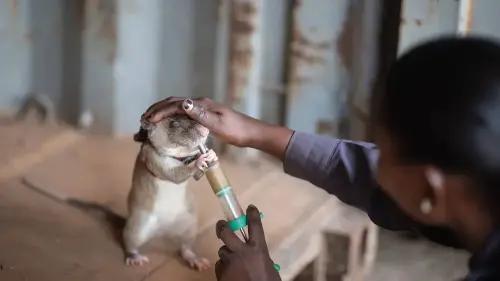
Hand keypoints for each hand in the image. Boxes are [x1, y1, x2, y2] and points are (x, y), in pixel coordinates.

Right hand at [140, 97, 262, 146]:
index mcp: (201, 104)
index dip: (160, 112)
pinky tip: (166, 126)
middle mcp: (199, 104)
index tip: (148, 121)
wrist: (251, 133)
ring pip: (176, 108)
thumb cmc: (236, 130)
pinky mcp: (203, 117)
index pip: (175, 104)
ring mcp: (201, 110)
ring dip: (161, 113)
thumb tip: (184, 103)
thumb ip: (201, 115)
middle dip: (156, 110)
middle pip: (172, 103)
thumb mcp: (218, 124)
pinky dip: (170, 119)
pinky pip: (182, 115)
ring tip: (149, 122)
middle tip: (142, 120)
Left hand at [214, 205, 280, 280]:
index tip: (250, 207)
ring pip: (222, 252)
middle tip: (221, 225)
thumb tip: (257, 257)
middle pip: (225, 233)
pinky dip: (224, 269)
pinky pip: (220, 267)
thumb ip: (261, 259)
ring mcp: (229, 262)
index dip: (252, 214)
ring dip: (227, 256)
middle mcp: (241, 252)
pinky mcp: (221, 273)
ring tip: (233, 265)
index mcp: (258, 250)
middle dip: (221, 227)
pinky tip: (230, 276)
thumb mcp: (268, 268)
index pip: (255, 226)